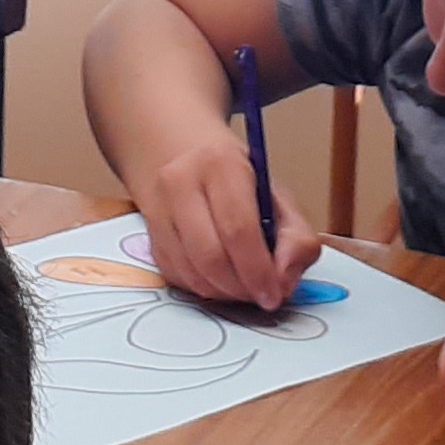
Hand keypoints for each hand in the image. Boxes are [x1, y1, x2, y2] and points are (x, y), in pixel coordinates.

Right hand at [128, 122, 321, 312]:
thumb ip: (297, 238)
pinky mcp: (147, 231)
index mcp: (221, 164)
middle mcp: (181, 181)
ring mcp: (157, 207)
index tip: (274, 295)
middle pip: (210, 257)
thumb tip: (284, 280)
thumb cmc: (235, 177)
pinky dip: (202, 287)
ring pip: (190, 272)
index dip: (258, 271)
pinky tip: (219, 276)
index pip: (238, 229)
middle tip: (259, 295)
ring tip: (242, 286)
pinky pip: (175, 275)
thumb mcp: (278, 195)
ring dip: (221, 292)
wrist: (176, 148)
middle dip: (240, 288)